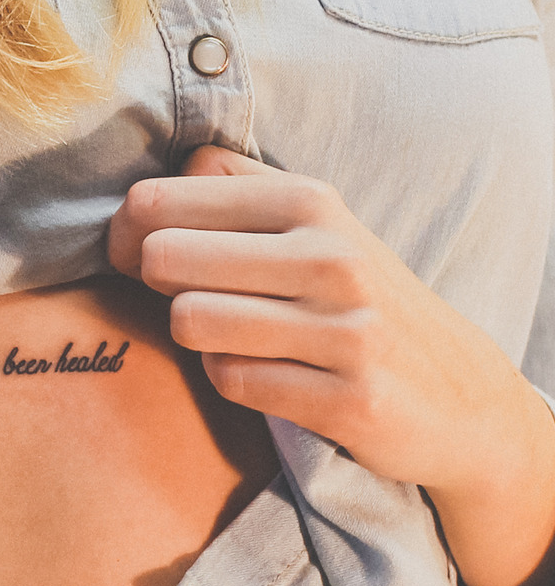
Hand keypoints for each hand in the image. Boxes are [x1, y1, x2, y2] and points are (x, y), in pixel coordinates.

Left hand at [107, 147, 554, 585]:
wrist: (457, 393)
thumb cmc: (353, 297)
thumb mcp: (309, 222)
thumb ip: (228, 186)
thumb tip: (142, 191)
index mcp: (309, 200)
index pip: (157, 200)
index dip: (128, 235)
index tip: (141, 255)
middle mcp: (331, 255)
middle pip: (163, 258)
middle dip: (154, 286)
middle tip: (185, 297)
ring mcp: (344, 329)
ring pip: (189, 321)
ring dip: (196, 337)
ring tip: (231, 337)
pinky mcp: (348, 398)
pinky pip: (230, 380)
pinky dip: (232, 379)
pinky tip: (268, 374)